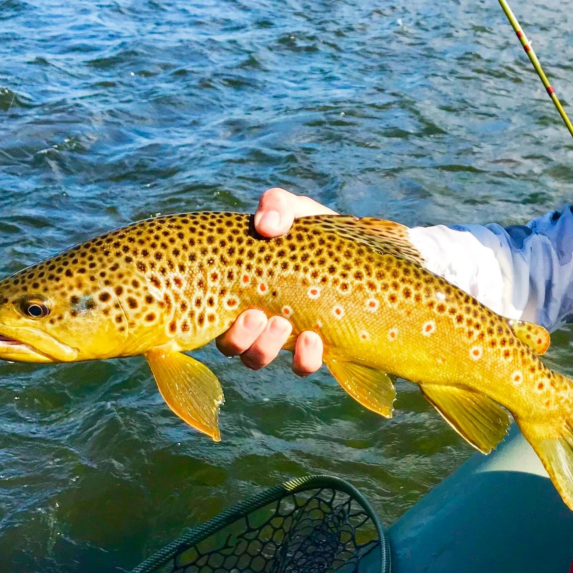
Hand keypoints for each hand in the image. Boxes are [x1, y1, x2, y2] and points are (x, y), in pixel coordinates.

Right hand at [216, 188, 335, 375]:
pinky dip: (302, 359)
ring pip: (257, 358)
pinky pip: (300, 366)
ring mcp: (283, 335)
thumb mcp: (296, 210)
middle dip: (239, 337)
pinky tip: (313, 340)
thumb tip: (266, 226)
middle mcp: (255, 316)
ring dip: (264, 348)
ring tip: (283, 324)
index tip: (232, 303)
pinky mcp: (315, 348)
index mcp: (241, 287)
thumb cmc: (317, 231)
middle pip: (230, 344)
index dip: (208, 319)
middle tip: (258, 315)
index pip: (211, 311)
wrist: (363, 250)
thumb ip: (277, 206)